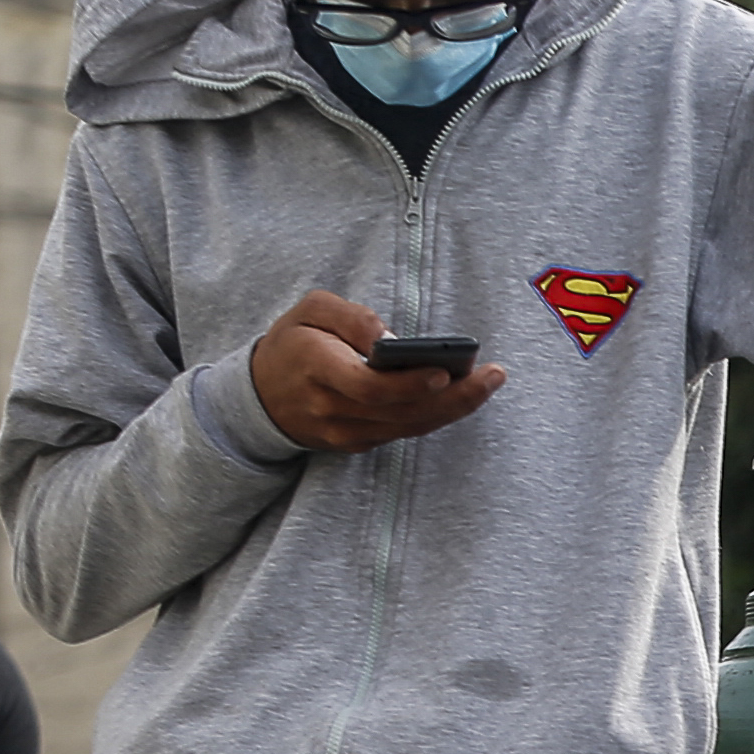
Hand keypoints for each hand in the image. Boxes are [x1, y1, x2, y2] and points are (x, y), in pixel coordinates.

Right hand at [247, 291, 504, 454]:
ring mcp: (344, 432)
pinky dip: (436, 416)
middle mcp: (330, 408)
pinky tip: (463, 396)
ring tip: (488, 382)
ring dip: (453, 408)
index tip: (445, 370)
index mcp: (316, 368)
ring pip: (407, 426)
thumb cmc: (295, 342)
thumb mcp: (311, 310)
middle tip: (492, 376)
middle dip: (452, 397)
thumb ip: (349, 316)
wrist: (261, 394)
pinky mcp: (356, 444)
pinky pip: (403, 432)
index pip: (367, 386)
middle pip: (399, 412)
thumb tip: (390, 339)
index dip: (408, 384)